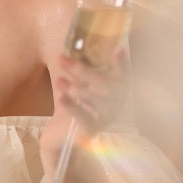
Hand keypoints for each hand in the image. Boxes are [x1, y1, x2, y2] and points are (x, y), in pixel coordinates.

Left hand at [41, 48, 129, 162]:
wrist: (62, 133)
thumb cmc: (75, 104)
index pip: (123, 75)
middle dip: (85, 71)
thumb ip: (80, 70)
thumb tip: (68, 52)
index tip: (118, 49)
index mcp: (116, 90)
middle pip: (107, 86)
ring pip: (97, 101)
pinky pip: (85, 118)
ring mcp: (105, 118)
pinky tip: (62, 98)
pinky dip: (73, 107)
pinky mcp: (91, 130)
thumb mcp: (79, 84)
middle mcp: (116, 104)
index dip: (122, 64)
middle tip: (64, 60)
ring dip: (76, 88)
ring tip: (58, 80)